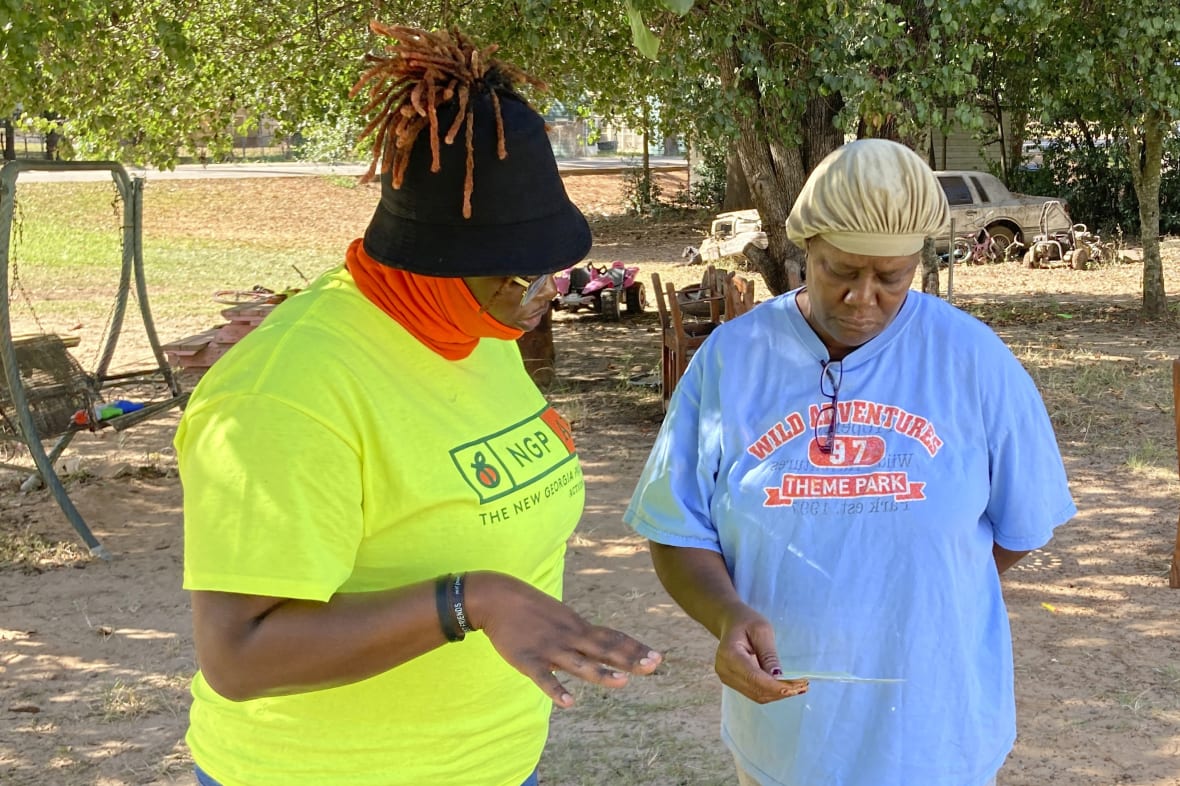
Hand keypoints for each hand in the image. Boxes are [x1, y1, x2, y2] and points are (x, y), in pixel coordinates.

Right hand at [464, 571, 661, 707]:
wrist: (497, 597)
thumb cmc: (531, 609)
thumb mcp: (562, 617)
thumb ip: (581, 634)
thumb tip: (603, 646)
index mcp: (578, 627)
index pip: (612, 638)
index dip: (635, 648)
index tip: (658, 657)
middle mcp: (570, 637)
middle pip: (604, 649)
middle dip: (630, 658)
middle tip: (654, 665)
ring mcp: (550, 649)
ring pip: (579, 663)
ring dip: (600, 673)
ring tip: (622, 682)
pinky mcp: (528, 660)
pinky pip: (544, 677)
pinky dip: (556, 689)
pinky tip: (568, 702)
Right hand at [715, 603, 807, 703]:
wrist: (732, 623)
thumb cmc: (747, 622)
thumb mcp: (762, 630)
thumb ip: (769, 654)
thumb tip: (778, 676)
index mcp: (729, 654)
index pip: (754, 677)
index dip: (776, 686)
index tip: (798, 685)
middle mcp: (724, 670)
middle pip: (756, 689)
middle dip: (781, 691)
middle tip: (803, 685)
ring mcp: (727, 678)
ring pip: (757, 695)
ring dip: (779, 694)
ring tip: (798, 687)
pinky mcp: (733, 682)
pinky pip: (755, 693)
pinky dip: (772, 692)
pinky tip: (786, 687)